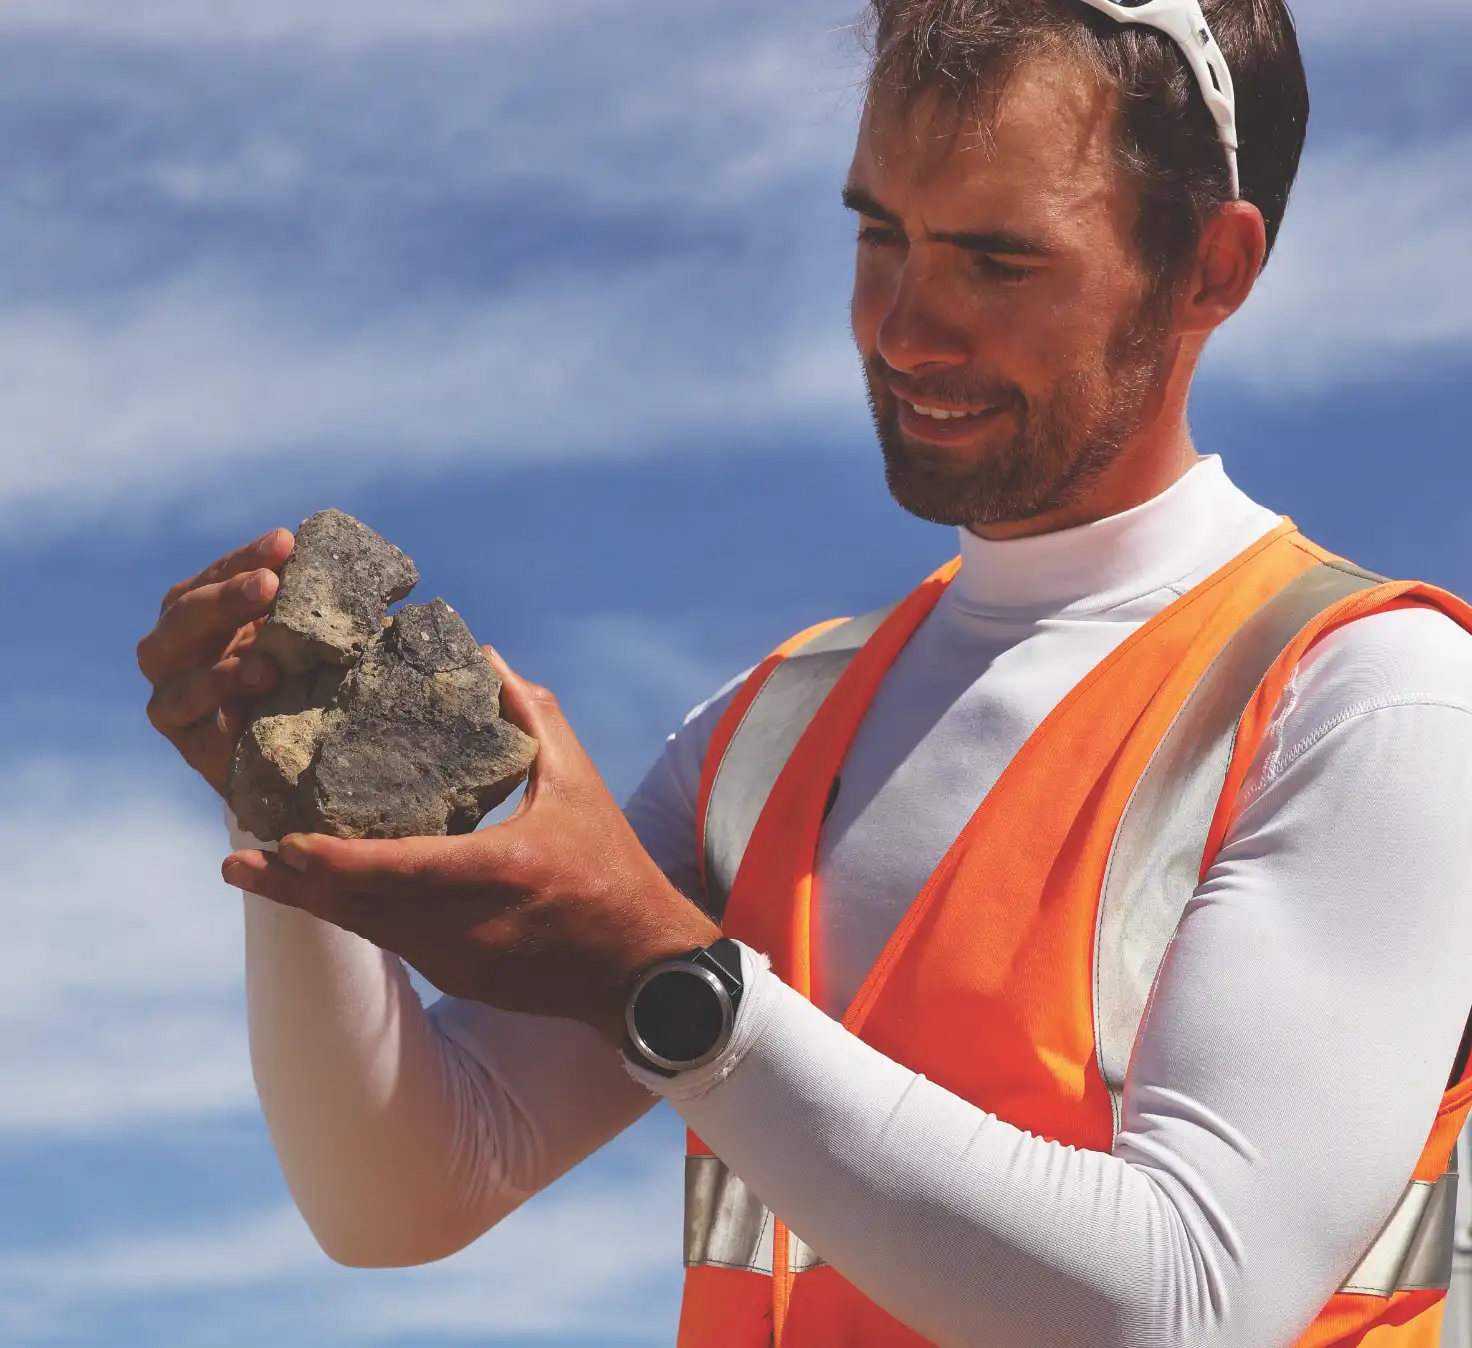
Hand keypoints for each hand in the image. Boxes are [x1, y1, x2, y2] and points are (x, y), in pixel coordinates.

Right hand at [138, 529, 294, 794]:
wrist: (289, 746)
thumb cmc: (295, 670)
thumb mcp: (301, 633)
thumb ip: (310, 605)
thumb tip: (362, 577)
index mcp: (196, 613)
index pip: (216, 577)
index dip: (247, 559)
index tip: (285, 542)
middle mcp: (173, 652)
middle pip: (184, 618)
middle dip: (225, 599)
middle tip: (268, 585)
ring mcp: (175, 703)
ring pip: (182, 684)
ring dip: (223, 674)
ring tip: (266, 669)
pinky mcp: (193, 751)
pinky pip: (198, 739)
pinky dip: (220, 728)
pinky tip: (242, 722)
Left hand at [221, 648, 722, 1043]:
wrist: (640, 965)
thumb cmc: (612, 866)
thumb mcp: (579, 784)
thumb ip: (532, 716)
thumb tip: (484, 656)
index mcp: (499, 872)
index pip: (396, 871)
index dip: (332, 861)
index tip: (283, 839)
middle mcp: (469, 926)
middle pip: (361, 910)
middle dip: (295, 886)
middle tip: (239, 857)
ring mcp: (460, 961)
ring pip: (369, 933)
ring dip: (314, 904)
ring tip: (261, 872)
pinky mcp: (460, 978)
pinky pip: (393, 946)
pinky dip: (354, 919)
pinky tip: (324, 896)